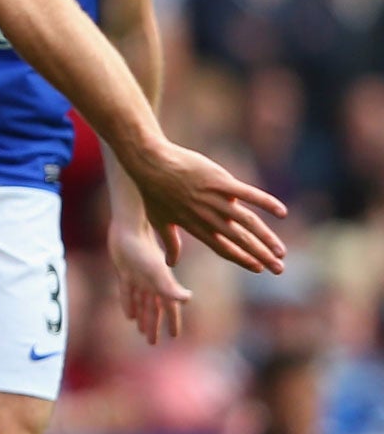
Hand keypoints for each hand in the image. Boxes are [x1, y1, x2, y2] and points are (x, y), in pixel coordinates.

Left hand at [107, 217, 190, 343]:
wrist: (128, 228)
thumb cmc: (142, 249)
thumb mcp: (156, 271)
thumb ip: (170, 286)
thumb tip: (187, 299)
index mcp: (162, 284)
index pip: (169, 308)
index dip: (172, 322)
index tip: (174, 337)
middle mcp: (152, 283)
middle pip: (154, 308)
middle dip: (154, 324)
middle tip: (152, 342)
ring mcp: (138, 277)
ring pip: (141, 302)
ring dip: (142, 317)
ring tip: (141, 331)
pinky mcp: (124, 272)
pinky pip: (127, 293)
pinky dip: (129, 304)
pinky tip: (128, 316)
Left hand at [131, 145, 287, 274]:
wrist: (150, 164)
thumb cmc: (153, 191)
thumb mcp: (158, 221)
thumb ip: (170, 243)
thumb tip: (170, 264)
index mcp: (196, 227)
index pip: (224, 248)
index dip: (242, 259)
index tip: (259, 268)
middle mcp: (209, 217)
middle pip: (240, 241)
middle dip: (261, 256)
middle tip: (279, 269)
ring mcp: (215, 199)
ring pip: (248, 223)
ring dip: (266, 238)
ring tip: (281, 252)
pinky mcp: (221, 182)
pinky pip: (248, 194)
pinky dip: (266, 203)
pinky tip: (282, 212)